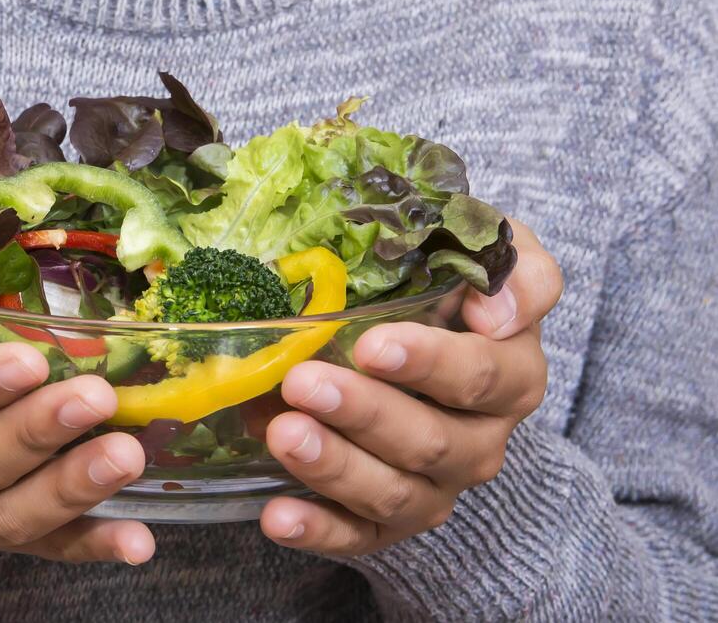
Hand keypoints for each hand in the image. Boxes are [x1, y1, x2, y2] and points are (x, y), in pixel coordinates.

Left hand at [259, 219, 561, 554]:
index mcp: (511, 375)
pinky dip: (318, 530)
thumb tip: (497, 309)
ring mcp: (434, 486)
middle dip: (364, 414)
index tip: (373, 346)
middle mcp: (479, 441)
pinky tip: (278, 516)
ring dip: (335, 467)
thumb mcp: (492, 255)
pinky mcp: (389, 520)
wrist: (429, 334)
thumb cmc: (452, 285)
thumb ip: (515, 269)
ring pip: (393, 493)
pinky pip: (359, 536)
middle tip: (303, 383)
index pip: (482, 377)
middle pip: (430, 441)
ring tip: (282, 433)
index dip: (430, 364)